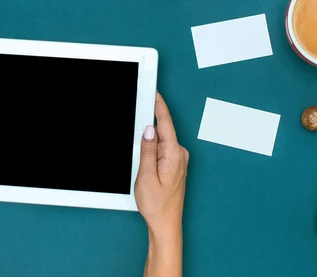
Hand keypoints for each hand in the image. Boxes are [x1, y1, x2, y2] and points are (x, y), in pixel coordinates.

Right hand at [136, 93, 188, 232]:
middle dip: (149, 123)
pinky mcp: (175, 165)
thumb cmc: (157, 205)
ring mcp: (179, 160)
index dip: (158, 106)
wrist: (166, 224)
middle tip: (136, 115)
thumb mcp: (146, 176)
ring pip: (161, 141)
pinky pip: (162, 149)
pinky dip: (152, 148)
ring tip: (139, 154)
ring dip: (149, 140)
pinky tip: (144, 157)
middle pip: (162, 130)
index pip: (165, 123)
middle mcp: (180, 155)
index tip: (153, 93)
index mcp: (174, 154)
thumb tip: (149, 129)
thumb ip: (147, 150)